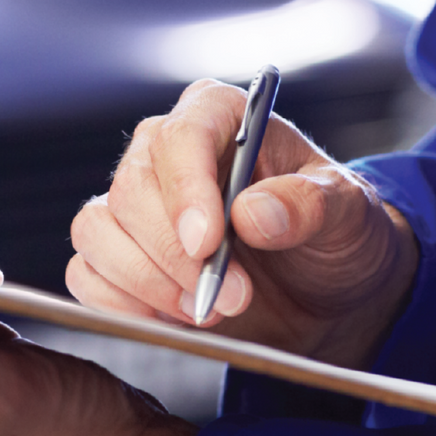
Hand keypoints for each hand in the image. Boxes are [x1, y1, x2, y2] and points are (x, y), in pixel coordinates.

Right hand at [68, 79, 418, 367]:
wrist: (322, 293)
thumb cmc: (333, 235)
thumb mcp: (348, 215)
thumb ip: (310, 205)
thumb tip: (253, 214)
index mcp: (219, 117)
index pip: (181, 137)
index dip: (187, 190)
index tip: (207, 243)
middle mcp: (164, 153)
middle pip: (132, 191)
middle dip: (177, 256)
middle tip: (232, 297)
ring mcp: (133, 204)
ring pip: (98, 232)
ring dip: (148, 284)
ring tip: (208, 312)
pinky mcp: (117, 254)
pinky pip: (87, 275)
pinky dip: (123, 306)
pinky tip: (175, 319)